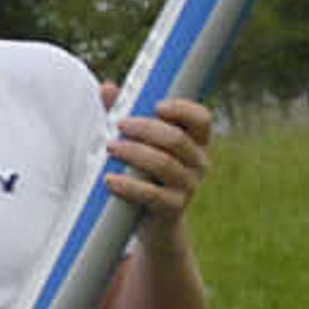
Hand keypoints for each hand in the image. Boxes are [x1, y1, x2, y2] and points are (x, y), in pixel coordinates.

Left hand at [97, 90, 212, 226]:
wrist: (153, 221)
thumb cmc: (144, 173)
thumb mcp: (137, 143)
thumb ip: (124, 114)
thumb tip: (107, 87)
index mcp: (195, 142)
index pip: (201, 119)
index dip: (182, 110)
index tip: (156, 105)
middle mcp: (198, 163)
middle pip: (176, 139)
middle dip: (146, 128)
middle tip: (120, 124)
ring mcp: (188, 187)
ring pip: (164, 164)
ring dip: (134, 152)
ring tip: (110, 147)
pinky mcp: (173, 208)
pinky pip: (152, 195)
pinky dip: (128, 186)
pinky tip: (110, 179)